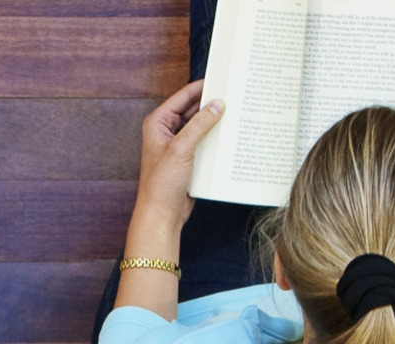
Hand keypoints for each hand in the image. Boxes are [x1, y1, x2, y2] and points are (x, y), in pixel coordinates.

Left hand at [134, 79, 224, 223]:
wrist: (162, 213)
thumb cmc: (162, 183)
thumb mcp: (182, 148)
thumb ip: (200, 124)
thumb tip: (217, 105)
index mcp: (158, 122)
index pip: (183, 97)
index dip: (202, 87)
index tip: (221, 80)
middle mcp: (166, 130)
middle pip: (193, 109)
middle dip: (211, 104)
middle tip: (233, 96)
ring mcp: (177, 144)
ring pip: (200, 126)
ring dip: (215, 121)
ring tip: (236, 113)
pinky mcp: (187, 157)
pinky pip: (204, 141)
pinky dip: (215, 138)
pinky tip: (230, 135)